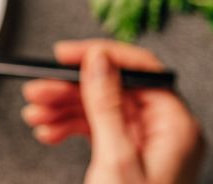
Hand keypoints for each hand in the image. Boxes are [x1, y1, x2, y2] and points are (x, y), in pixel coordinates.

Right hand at [21, 40, 204, 183]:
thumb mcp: (115, 158)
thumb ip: (107, 104)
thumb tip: (99, 60)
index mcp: (176, 126)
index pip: (141, 70)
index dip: (101, 56)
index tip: (65, 54)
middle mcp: (165, 132)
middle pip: (114, 89)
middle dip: (70, 89)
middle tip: (37, 90)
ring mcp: (148, 145)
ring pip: (101, 109)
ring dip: (63, 108)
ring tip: (35, 115)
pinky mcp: (130, 158)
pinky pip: (97, 130)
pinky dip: (69, 128)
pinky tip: (48, 132)